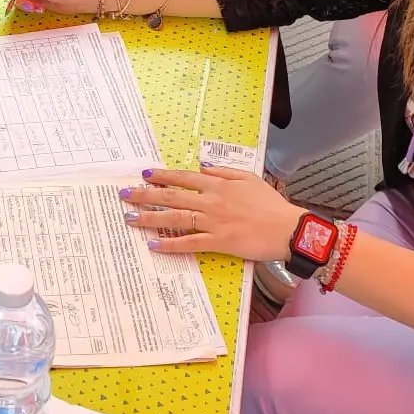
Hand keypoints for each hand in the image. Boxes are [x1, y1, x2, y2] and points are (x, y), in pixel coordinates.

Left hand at [120, 166, 299, 259]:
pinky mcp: (219, 241)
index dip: (162, 176)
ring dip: (150, 218)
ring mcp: (214, 222)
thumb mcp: (249, 178)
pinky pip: (190, 242)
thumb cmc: (271, 204)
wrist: (289, 229)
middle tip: (124, 194)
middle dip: (145, 194)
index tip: (144, 174)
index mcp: (218, 185)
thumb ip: (223, 172)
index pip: (183, 178)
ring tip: (130, 218)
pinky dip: (171, 244)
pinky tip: (154, 245)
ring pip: (176, 217)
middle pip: (172, 196)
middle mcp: (211, 201)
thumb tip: (202, 168)